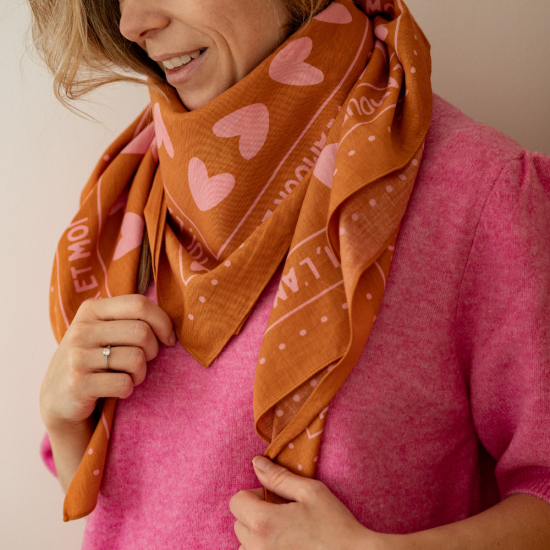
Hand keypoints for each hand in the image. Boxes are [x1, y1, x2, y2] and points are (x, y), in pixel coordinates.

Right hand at [40, 294, 175, 431]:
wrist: (58, 399)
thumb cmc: (94, 360)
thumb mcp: (105, 332)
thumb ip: (131, 319)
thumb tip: (172, 325)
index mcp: (92, 310)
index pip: (139, 303)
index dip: (162, 321)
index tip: (169, 339)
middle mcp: (81, 329)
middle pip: (141, 332)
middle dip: (153, 351)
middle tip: (144, 362)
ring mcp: (77, 356)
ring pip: (136, 358)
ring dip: (141, 373)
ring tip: (129, 376)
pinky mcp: (77, 384)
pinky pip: (124, 383)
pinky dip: (129, 389)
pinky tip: (117, 390)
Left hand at [229, 456, 382, 549]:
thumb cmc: (335, 525)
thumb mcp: (310, 492)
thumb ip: (279, 477)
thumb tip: (256, 463)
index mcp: (263, 522)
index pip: (236, 501)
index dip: (254, 494)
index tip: (274, 498)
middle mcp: (257, 547)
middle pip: (238, 523)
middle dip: (255, 513)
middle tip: (282, 513)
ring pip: (244, 544)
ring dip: (257, 535)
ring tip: (284, 533)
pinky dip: (263, 549)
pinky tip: (286, 546)